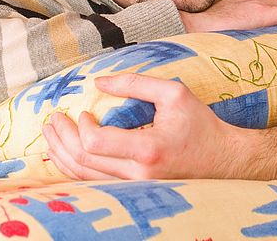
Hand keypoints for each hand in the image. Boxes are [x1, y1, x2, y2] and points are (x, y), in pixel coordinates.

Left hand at [41, 73, 276, 179]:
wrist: (225, 161)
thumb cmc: (201, 124)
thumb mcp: (174, 93)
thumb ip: (136, 84)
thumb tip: (98, 82)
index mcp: (148, 150)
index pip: (95, 144)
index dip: (80, 128)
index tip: (83, 112)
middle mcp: (139, 176)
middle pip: (84, 162)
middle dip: (61, 140)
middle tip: (53, 120)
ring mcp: (136, 189)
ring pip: (85, 178)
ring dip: (62, 156)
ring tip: (51, 136)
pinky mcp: (135, 193)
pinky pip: (96, 184)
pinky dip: (77, 170)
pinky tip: (67, 155)